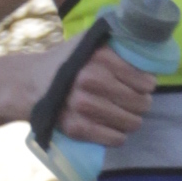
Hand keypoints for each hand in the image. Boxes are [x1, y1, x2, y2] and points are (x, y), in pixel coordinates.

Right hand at [24, 35, 155, 149]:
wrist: (31, 83)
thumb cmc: (68, 61)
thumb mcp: (90, 42)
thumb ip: (116, 41)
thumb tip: (149, 46)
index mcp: (100, 56)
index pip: (144, 80)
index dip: (148, 85)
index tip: (144, 86)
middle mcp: (91, 79)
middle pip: (140, 103)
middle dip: (142, 104)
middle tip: (137, 102)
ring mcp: (82, 105)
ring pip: (130, 122)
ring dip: (132, 121)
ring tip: (127, 115)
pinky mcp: (75, 126)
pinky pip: (114, 138)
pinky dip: (119, 136)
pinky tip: (116, 129)